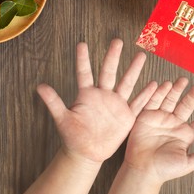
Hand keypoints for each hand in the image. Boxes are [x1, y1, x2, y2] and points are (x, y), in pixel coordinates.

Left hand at [37, 39, 157, 166]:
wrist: (86, 152)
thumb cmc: (73, 135)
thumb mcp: (62, 119)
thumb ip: (53, 102)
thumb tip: (39, 86)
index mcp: (87, 94)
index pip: (84, 73)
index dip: (82, 59)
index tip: (82, 44)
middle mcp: (103, 95)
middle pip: (109, 72)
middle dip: (112, 57)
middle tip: (117, 41)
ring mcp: (116, 104)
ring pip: (126, 83)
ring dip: (133, 70)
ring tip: (141, 55)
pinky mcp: (125, 116)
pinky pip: (137, 104)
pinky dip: (146, 95)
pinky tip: (154, 84)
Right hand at [124, 78, 193, 184]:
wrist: (142, 169)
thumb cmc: (164, 169)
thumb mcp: (187, 163)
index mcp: (185, 135)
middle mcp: (174, 124)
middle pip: (185, 106)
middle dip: (192, 96)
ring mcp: (161, 119)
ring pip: (170, 100)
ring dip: (176, 90)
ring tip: (182, 81)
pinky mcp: (147, 116)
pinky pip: (153, 101)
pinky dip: (158, 93)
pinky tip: (165, 85)